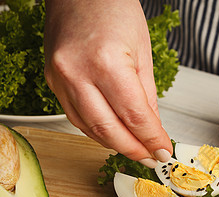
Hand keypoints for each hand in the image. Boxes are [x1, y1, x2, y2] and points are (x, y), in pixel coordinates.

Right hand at [44, 0, 171, 167]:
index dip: (152, 140)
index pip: (135, 117)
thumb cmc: (112, 9)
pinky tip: (114, 135)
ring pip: (90, 129)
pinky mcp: (52, 82)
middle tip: (153, 159)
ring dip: (116, 144)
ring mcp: (60, 79)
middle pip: (109, 130)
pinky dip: (98, 131)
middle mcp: (77, 73)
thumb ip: (147, 96)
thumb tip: (152, 129)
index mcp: (106, 63)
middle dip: (135, 150)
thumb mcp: (143, 53)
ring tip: (137, 150)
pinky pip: (77, 117)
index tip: (164, 151)